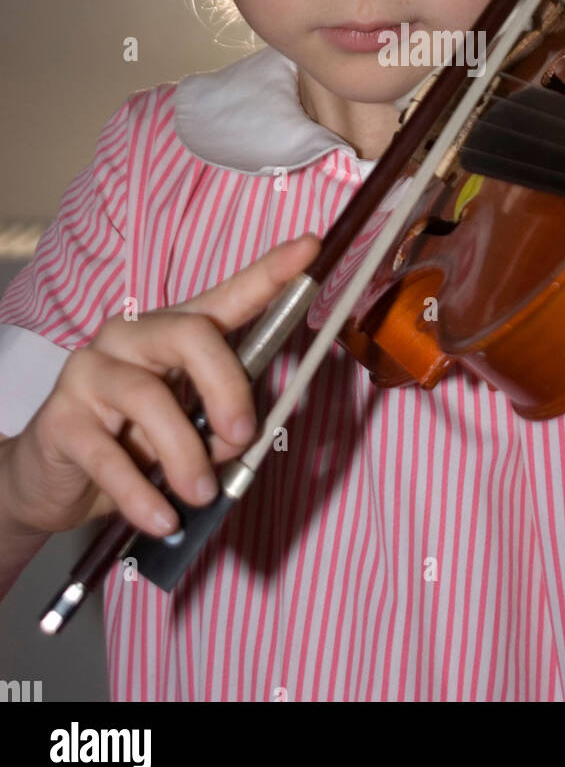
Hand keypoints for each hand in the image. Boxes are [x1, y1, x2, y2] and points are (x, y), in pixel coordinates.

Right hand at [0, 235, 319, 538]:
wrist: (50, 480)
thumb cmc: (131, 444)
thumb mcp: (188, 431)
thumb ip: (220, 423)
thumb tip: (245, 436)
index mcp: (170, 333)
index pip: (226, 296)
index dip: (270, 273)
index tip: (312, 248)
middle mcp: (129, 337)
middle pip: (191, 334)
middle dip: (228, 386)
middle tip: (243, 437)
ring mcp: (90, 372)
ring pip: (151, 399)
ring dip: (186, 455)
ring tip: (200, 495)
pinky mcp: (61, 418)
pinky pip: (109, 456)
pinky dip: (143, 495)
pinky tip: (162, 518)